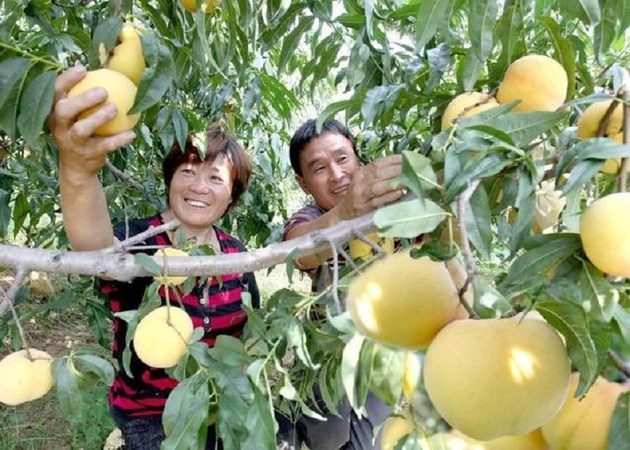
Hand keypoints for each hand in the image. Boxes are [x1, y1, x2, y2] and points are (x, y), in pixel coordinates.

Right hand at [49, 64, 135, 181]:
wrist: (77, 168)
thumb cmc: (80, 133)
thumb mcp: (76, 116)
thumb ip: (85, 98)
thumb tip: (105, 72)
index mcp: (55, 113)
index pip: (56, 92)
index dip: (67, 79)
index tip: (83, 69)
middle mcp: (60, 127)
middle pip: (64, 110)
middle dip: (82, 99)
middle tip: (104, 91)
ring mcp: (73, 142)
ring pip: (82, 129)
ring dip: (98, 118)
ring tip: (115, 108)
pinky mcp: (88, 155)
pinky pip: (105, 146)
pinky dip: (118, 140)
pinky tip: (132, 133)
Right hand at [336, 154, 403, 219]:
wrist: (343, 214)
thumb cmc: (359, 196)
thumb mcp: (365, 182)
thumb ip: (380, 175)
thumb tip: (403, 168)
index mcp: (361, 173)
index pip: (378, 163)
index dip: (393, 160)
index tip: (408, 158)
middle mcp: (359, 182)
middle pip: (378, 173)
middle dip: (396, 170)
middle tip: (412, 169)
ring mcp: (360, 196)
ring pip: (377, 187)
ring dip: (394, 183)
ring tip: (408, 181)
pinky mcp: (363, 209)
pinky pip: (377, 201)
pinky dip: (389, 197)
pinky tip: (399, 193)